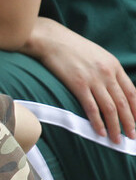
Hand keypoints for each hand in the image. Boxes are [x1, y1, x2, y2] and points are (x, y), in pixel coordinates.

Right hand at [32, 17, 135, 142]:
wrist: (52, 40)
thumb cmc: (71, 48)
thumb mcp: (97, 56)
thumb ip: (106, 71)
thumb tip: (111, 87)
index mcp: (114, 66)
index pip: (132, 92)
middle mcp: (108, 73)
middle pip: (123, 102)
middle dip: (130, 122)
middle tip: (133, 137)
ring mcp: (93, 79)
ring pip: (110, 108)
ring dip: (116, 126)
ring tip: (118, 140)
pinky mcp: (78, 85)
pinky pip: (91, 107)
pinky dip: (97, 122)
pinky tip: (100, 132)